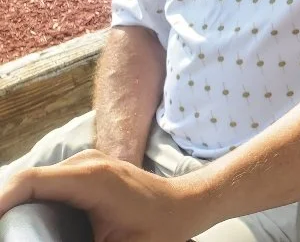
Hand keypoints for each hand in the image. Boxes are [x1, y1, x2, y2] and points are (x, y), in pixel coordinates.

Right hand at [0, 150, 200, 241]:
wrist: (185, 205)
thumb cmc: (158, 229)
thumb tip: (54, 241)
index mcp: (91, 178)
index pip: (29, 181)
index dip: (0, 201)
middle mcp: (85, 162)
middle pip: (26, 181)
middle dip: (5, 207)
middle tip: (3, 232)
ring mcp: (85, 162)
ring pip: (35, 181)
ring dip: (17, 204)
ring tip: (11, 230)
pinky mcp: (86, 169)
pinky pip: (48, 182)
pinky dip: (31, 201)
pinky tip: (26, 224)